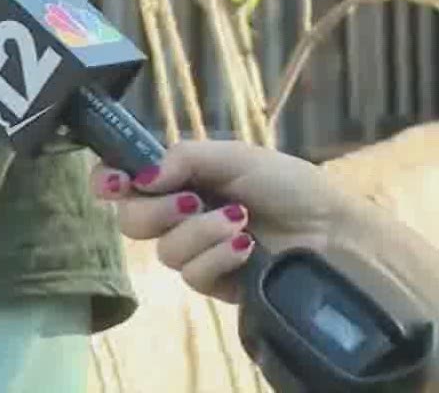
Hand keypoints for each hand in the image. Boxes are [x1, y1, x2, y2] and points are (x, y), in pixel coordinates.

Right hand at [91, 140, 371, 304]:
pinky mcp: (213, 282)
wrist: (331, 230)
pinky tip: (245, 247)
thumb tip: (138, 176)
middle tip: (191, 201)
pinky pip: (192, 275)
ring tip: (240, 221)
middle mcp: (179, 213)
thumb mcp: (234, 156)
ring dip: (199, 233)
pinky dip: (216, 257)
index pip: (124, 179)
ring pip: (164, 251)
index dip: (107, 181)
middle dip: (156, 211)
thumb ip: (182, 158)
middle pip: (132, 222)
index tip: (113, 183)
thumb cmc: (287, 183)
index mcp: (178, 176)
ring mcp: (195, 250)